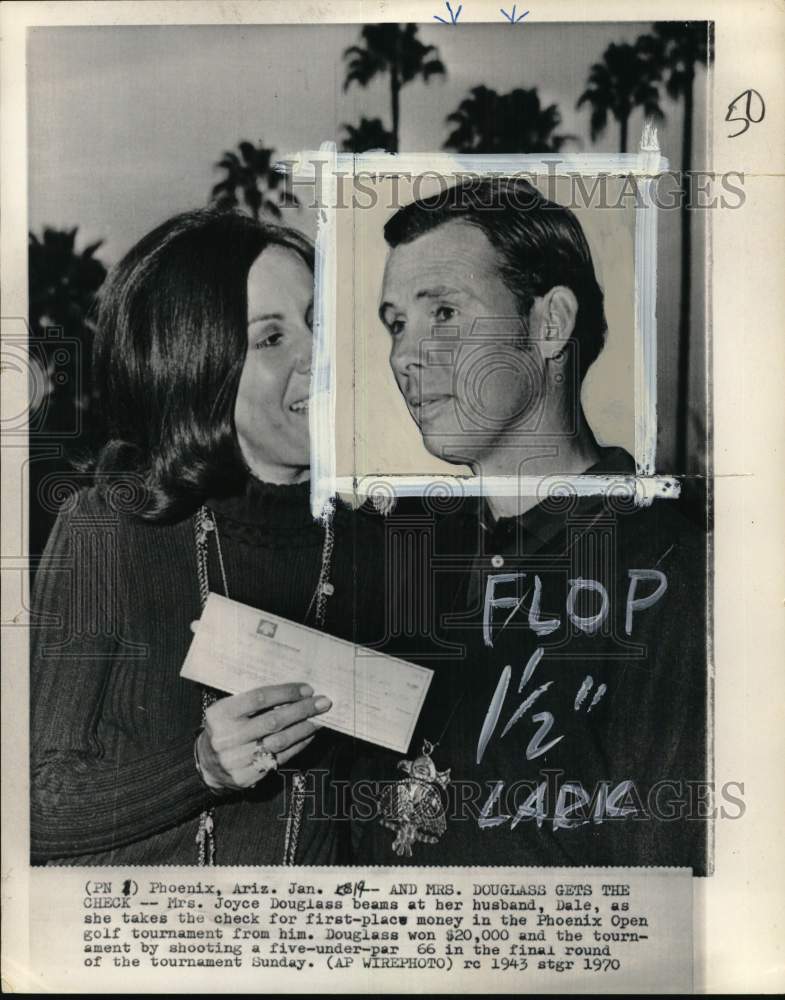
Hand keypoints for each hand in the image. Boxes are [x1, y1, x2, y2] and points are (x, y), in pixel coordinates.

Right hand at [195, 682, 331, 792]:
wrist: (206, 765)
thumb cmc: (224, 729)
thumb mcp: (228, 710)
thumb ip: (253, 701)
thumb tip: (293, 692)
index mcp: (221, 714)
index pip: (259, 698)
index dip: (285, 692)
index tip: (306, 689)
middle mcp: (228, 737)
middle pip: (273, 720)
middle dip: (302, 710)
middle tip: (323, 703)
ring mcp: (237, 759)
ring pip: (280, 741)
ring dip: (304, 729)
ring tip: (320, 719)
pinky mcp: (248, 776)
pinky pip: (280, 758)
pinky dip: (298, 745)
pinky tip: (309, 735)